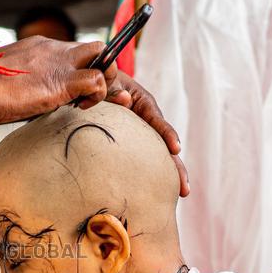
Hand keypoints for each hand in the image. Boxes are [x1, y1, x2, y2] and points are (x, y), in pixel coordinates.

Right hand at [0, 38, 121, 123]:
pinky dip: (99, 94)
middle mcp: (53, 49)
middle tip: (86, 95)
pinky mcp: (63, 82)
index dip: (82, 69)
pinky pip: (98, 79)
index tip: (75, 91)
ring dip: (104, 79)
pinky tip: (83, 106)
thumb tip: (19, 95)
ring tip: (86, 101)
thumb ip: (22, 81)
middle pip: (94, 48)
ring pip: (103, 56)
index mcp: (39, 48)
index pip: (73, 52)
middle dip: (100, 69)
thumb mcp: (7, 79)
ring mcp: (60, 63)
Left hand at [107, 70, 189, 196]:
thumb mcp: (104, 79)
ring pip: (156, 154)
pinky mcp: (131, 144)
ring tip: (182, 193)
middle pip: (163, 143)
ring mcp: (139, 133)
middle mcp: (145, 119)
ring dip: (168, 174)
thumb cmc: (96, 79)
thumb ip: (110, 88)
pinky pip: (140, 159)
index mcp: (141, 101)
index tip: (175, 149)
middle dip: (175, 166)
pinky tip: (154, 192)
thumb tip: (125, 101)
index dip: (167, 134)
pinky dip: (147, 174)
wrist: (87, 82)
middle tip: (184, 188)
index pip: (156, 119)